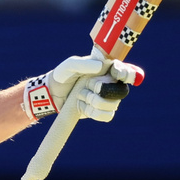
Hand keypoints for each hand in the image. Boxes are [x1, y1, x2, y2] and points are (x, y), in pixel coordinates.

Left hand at [23, 46, 143, 121]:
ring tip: (80, 95)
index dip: (126, 73)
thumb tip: (102, 66)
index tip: (116, 73)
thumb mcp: (69, 65)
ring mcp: (107, 98)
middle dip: (103, 89)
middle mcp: (111, 83)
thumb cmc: (62, 75)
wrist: (52, 94)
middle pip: (122, 91)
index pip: (126, 71)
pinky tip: (82, 107)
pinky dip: (93, 113)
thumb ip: (84, 64)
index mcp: (107, 68)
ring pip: (114, 104)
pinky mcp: (100, 111)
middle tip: (88, 85)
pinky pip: (107, 116)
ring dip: (94, 101)